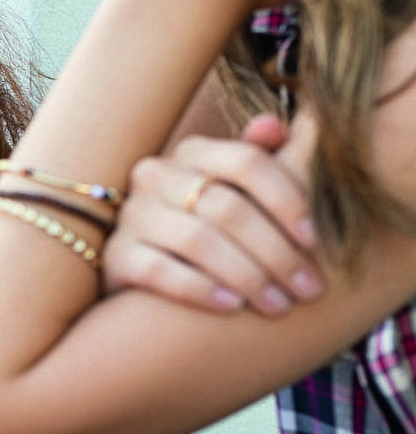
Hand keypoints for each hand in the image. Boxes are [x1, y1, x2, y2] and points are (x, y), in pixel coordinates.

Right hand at [105, 114, 323, 314]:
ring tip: (278, 305)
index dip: (288, 200)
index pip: (247, 163)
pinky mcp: (116, 255)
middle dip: (276, 252)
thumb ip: (265, 159)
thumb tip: (274, 125)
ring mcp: (132, 215)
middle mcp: (156, 175)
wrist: (148, 273)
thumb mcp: (238, 189)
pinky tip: (233, 308)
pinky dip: (201, 289)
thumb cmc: (210, 227)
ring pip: (197, 241)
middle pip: (227, 208)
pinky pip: (159, 271)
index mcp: (194, 151)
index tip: (317, 242)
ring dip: (247, 276)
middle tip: (309, 289)